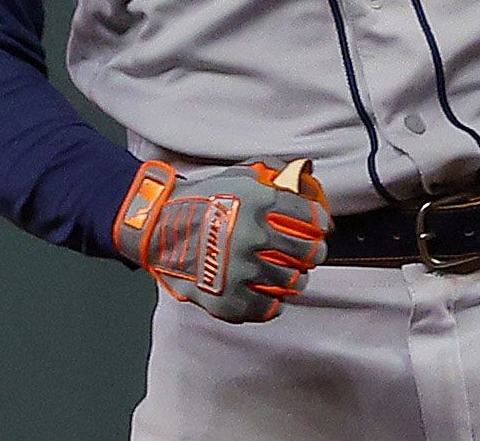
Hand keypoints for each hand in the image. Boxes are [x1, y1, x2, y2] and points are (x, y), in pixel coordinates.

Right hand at [112, 158, 331, 322]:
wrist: (159, 229)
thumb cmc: (201, 201)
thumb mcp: (236, 175)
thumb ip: (269, 172)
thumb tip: (302, 175)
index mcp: (257, 203)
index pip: (311, 219)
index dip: (320, 224)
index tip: (319, 228)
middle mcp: (251, 236)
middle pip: (308, 253)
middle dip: (314, 253)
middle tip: (310, 254)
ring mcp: (240, 270)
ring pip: (292, 283)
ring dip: (296, 279)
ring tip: (291, 275)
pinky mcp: (228, 299)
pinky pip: (268, 308)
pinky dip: (273, 302)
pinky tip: (270, 292)